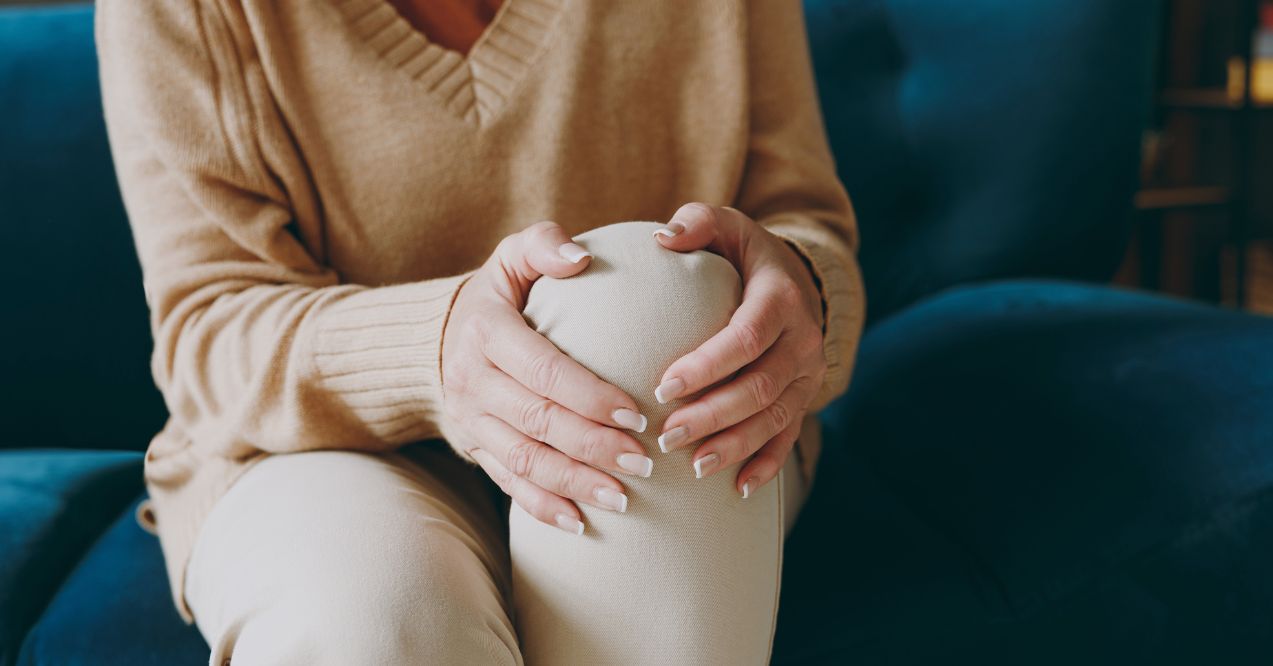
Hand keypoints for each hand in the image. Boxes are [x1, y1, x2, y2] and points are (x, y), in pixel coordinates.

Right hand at [441, 221, 653, 534]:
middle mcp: (472, 379)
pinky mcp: (474, 448)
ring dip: (573, 484)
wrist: (435, 337)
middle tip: (644, 462)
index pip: (543, 370)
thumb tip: (580, 256)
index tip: (636, 414)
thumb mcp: (510, 257)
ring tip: (623, 499)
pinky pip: (507, 482)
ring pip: (523, 460)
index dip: (590, 396)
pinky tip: (580, 524)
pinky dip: (542, 507)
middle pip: (537, 421)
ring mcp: (470, 419)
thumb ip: (543, 245)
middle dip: (592, 447)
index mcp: (486, 331)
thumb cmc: (498, 294)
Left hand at [652, 203, 825, 496]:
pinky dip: (764, 466)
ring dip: (734, 446)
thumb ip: (697, 223)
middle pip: (759, 387)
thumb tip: (664, 238)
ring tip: (693, 467)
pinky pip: (788, 438)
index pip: (745, 338)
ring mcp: (807, 375)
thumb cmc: (744, 254)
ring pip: (774, 419)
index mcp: (781, 298)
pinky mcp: (804, 398)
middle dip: (713, 416)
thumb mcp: (727, 227)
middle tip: (666, 436)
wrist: (797, 278)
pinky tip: (735, 489)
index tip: (663, 387)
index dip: (707, 366)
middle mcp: (803, 339)